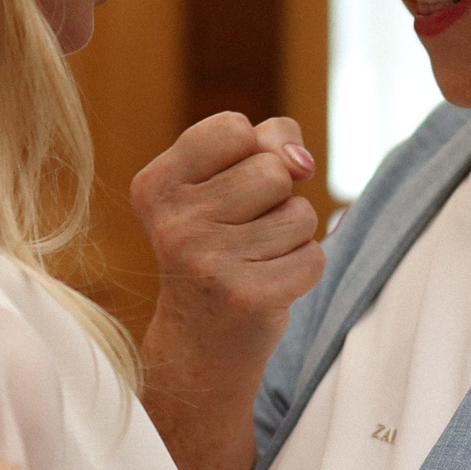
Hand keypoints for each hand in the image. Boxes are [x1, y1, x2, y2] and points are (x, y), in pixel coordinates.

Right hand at [134, 113, 322, 342]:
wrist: (200, 340)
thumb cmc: (219, 244)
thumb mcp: (223, 181)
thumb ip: (266, 143)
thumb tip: (302, 163)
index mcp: (156, 185)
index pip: (234, 128)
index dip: (251, 153)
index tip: (228, 189)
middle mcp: (173, 223)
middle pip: (273, 171)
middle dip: (276, 198)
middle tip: (243, 234)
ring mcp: (206, 262)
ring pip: (300, 213)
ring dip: (292, 235)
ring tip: (256, 259)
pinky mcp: (245, 297)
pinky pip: (313, 257)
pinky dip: (303, 270)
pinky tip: (268, 285)